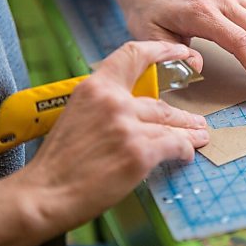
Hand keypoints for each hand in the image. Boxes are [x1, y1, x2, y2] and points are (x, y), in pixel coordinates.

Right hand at [18, 41, 208, 236]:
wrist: (45, 194)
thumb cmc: (60, 161)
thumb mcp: (78, 115)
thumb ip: (105, 105)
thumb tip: (135, 107)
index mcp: (96, 88)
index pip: (134, 55)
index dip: (162, 51)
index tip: (180, 52)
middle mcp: (114, 102)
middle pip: (161, 104)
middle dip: (183, 116)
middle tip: (196, 120)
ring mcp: (128, 127)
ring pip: (171, 125)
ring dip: (189, 133)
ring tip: (200, 135)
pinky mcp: (140, 152)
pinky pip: (175, 146)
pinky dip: (184, 150)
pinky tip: (186, 154)